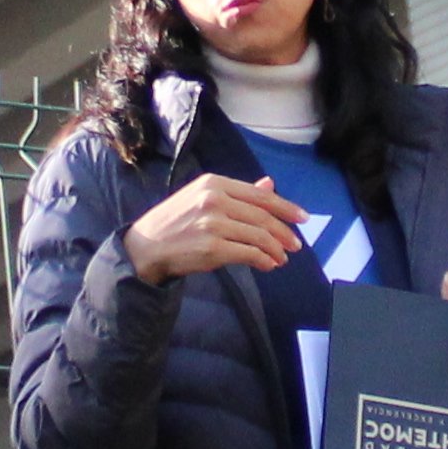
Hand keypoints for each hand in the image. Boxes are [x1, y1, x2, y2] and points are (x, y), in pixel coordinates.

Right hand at [121, 177, 305, 285]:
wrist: (145, 247)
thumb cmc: (175, 222)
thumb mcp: (202, 197)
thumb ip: (238, 193)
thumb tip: (269, 184)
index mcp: (214, 183)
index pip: (259, 195)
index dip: (285, 207)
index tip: (302, 218)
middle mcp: (214, 199)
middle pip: (262, 215)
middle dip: (284, 232)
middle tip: (296, 244)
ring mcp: (213, 224)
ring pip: (258, 236)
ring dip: (275, 249)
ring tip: (281, 258)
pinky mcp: (211, 248)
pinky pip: (248, 254)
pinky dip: (263, 260)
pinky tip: (268, 265)